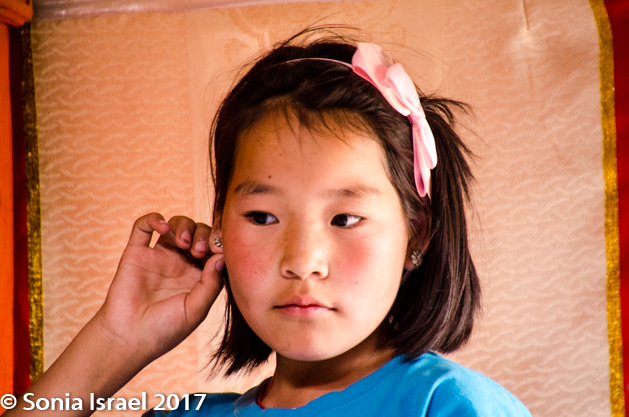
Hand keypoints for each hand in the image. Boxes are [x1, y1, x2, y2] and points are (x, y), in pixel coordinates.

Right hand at [97, 212, 223, 362]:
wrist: (128, 339)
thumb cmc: (164, 330)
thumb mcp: (196, 310)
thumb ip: (211, 284)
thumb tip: (222, 256)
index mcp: (199, 275)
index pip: (215, 248)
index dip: (220, 242)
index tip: (219, 249)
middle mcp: (180, 263)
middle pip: (199, 232)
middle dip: (203, 234)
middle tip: (198, 250)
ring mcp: (158, 256)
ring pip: (176, 224)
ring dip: (184, 225)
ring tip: (184, 243)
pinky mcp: (136, 253)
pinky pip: (144, 226)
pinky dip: (154, 218)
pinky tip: (164, 227)